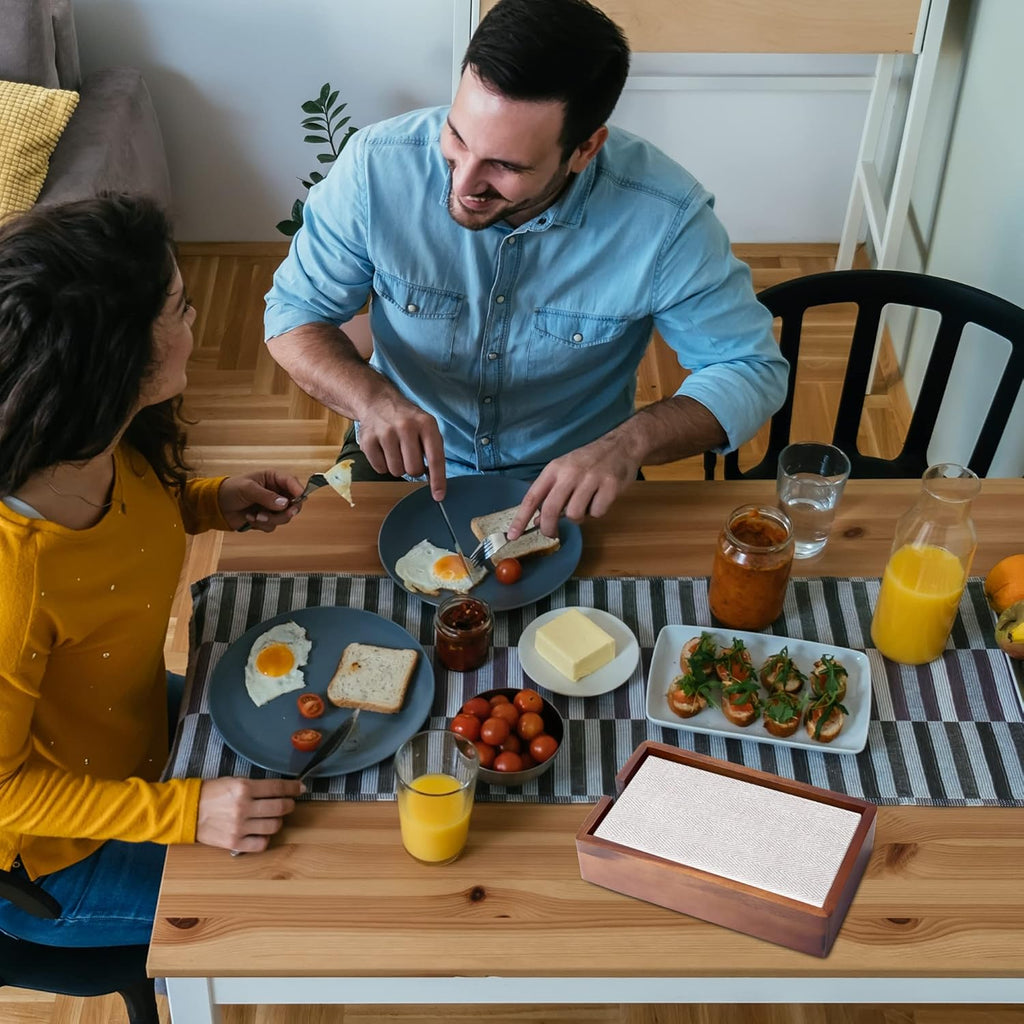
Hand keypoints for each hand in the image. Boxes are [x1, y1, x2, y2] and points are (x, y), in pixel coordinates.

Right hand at [195, 777, 304, 852]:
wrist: (187, 811)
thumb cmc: (211, 793)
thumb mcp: (233, 781)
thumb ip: (255, 786)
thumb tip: (279, 789)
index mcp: (244, 788)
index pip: (277, 787)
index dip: (293, 787)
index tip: (300, 788)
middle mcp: (244, 807)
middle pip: (280, 808)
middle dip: (289, 805)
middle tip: (288, 803)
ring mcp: (240, 827)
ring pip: (274, 826)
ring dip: (278, 821)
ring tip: (273, 817)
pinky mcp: (234, 843)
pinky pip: (261, 844)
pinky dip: (266, 838)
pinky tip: (262, 832)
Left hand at [218, 470, 303, 531]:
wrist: (216, 506)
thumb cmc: (230, 490)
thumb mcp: (248, 488)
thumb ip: (266, 496)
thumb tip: (284, 504)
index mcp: (273, 479)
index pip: (291, 483)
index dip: (298, 490)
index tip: (300, 497)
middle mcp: (276, 493)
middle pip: (294, 504)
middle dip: (287, 511)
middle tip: (285, 513)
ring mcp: (271, 507)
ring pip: (284, 518)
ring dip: (271, 519)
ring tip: (257, 516)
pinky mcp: (265, 519)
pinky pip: (272, 526)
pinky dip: (261, 524)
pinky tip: (249, 518)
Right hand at [356, 393, 446, 498]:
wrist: (378, 402)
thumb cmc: (407, 420)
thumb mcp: (427, 428)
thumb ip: (434, 452)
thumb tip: (436, 482)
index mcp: (426, 424)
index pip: (435, 458)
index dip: (438, 480)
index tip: (439, 496)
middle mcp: (406, 426)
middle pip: (414, 470)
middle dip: (413, 469)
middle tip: (409, 455)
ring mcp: (385, 432)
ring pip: (396, 471)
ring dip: (397, 466)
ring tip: (395, 450)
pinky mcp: (368, 440)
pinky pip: (380, 469)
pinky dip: (383, 464)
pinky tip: (383, 449)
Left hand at [507, 436, 638, 538]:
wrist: (621, 445)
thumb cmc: (589, 461)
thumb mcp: (564, 471)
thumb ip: (550, 494)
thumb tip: (537, 521)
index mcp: (554, 469)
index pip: (532, 496)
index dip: (521, 518)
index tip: (512, 535)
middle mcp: (570, 473)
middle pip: (551, 509)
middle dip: (549, 528)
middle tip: (552, 534)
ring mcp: (591, 479)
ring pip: (574, 514)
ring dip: (578, 517)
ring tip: (585, 505)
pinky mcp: (610, 486)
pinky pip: (597, 513)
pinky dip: (597, 512)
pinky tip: (600, 499)